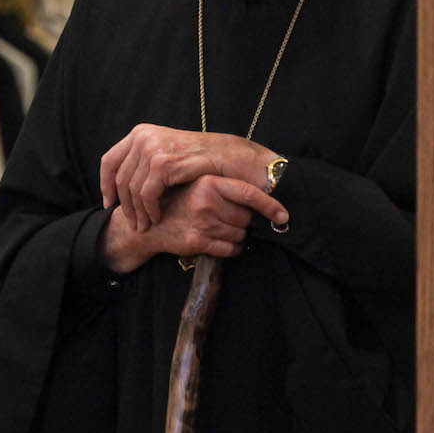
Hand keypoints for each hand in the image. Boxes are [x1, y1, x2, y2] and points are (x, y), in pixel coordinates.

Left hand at [100, 123, 284, 230]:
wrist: (234, 159)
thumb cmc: (204, 161)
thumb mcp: (169, 156)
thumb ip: (146, 164)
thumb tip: (122, 186)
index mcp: (141, 133)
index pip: (109, 160)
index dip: (105, 184)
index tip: (109, 203)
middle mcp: (143, 137)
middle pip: (119, 178)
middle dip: (124, 205)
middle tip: (132, 222)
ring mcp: (153, 148)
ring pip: (131, 189)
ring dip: (138, 212)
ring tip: (145, 226)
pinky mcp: (164, 163)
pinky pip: (146, 194)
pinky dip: (150, 210)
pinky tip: (157, 218)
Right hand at [103, 173, 273, 272]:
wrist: (149, 222)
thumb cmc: (180, 202)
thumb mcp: (200, 187)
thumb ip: (225, 189)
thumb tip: (263, 202)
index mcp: (209, 182)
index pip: (249, 194)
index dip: (270, 206)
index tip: (284, 216)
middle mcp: (205, 201)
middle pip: (246, 218)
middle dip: (244, 222)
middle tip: (228, 219)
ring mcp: (201, 222)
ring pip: (241, 235)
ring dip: (238, 237)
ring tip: (220, 230)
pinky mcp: (197, 242)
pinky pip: (231, 250)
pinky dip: (232, 249)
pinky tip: (220, 242)